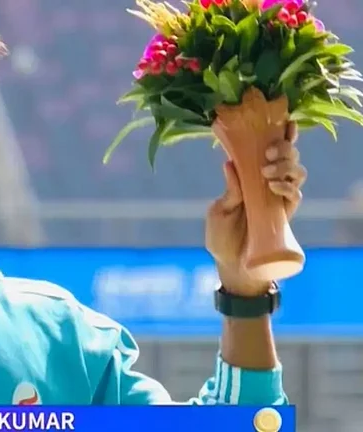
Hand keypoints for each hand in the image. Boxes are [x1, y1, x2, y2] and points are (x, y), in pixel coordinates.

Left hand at [205, 121, 306, 294]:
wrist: (231, 265)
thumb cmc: (221, 236)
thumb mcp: (219, 210)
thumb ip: (229, 190)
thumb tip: (229, 163)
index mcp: (250, 177)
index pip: (267, 151)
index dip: (279, 135)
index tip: (285, 121)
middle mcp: (268, 183)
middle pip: (288, 156)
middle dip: (283, 148)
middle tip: (269, 152)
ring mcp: (278, 198)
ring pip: (296, 172)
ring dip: (285, 166)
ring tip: (267, 172)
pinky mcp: (285, 214)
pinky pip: (295, 195)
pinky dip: (287, 187)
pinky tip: (275, 186)